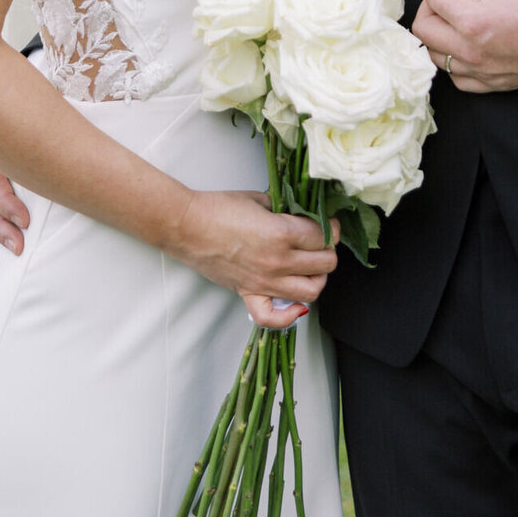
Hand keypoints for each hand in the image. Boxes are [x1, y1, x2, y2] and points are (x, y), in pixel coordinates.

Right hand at [173, 189, 339, 329]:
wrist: (187, 226)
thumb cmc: (218, 208)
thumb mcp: (259, 198)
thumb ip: (284, 209)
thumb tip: (300, 215)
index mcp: (282, 232)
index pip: (323, 236)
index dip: (330, 228)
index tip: (328, 224)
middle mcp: (278, 261)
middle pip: (325, 264)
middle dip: (329, 251)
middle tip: (322, 243)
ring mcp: (264, 282)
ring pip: (311, 291)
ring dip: (317, 279)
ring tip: (311, 267)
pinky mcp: (248, 294)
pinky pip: (273, 318)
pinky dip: (289, 316)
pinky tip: (295, 304)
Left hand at [412, 0, 517, 92]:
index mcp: (474, 22)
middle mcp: (471, 52)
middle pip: (423, 29)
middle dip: (429, 2)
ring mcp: (481, 72)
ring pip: (434, 56)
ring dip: (436, 33)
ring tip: (454, 15)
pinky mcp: (493, 85)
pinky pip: (456, 78)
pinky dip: (451, 60)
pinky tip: (464, 44)